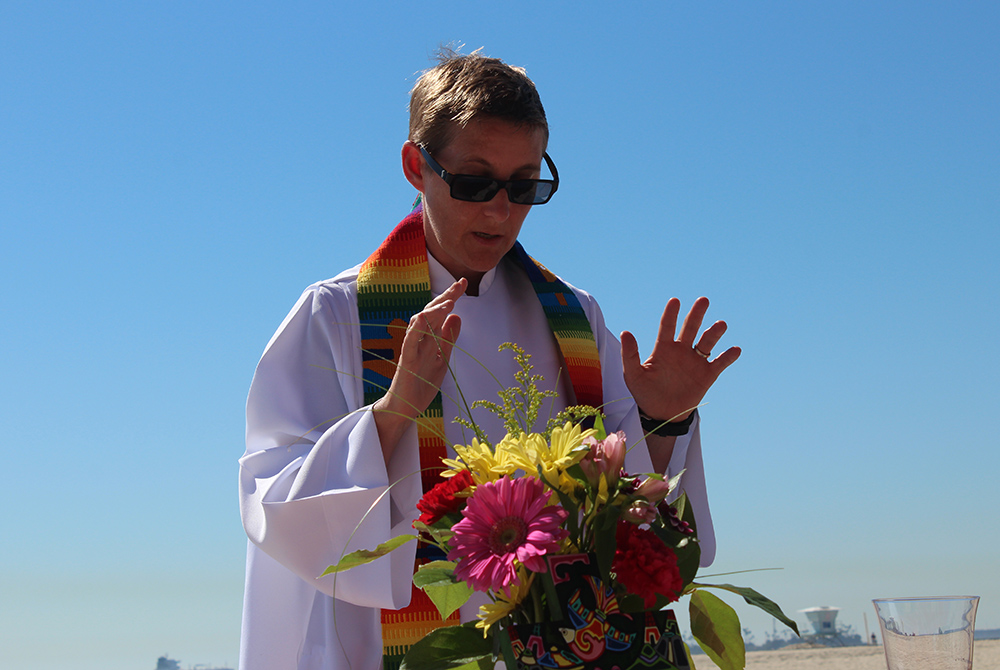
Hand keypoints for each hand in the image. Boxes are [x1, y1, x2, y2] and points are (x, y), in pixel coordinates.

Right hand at [374, 278, 465, 459]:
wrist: (406, 408)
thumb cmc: (421, 383)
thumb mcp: (442, 358)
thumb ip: (449, 339)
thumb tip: (457, 316)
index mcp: (429, 338)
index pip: (441, 313)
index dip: (451, 297)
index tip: (464, 282)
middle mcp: (420, 340)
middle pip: (432, 313)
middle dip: (446, 297)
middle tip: (461, 283)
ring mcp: (412, 349)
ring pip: (421, 324)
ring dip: (434, 311)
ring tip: (450, 302)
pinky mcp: (406, 361)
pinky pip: (409, 342)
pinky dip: (415, 329)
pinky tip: (422, 316)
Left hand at [621, 297, 740, 423]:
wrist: (661, 414)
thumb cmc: (645, 393)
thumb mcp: (633, 375)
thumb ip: (630, 354)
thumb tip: (625, 332)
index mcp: (663, 348)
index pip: (667, 326)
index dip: (671, 314)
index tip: (675, 301)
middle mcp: (681, 351)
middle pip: (690, 328)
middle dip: (696, 314)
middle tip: (703, 300)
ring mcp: (695, 362)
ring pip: (706, 342)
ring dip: (714, 333)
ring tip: (721, 324)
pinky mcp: (707, 375)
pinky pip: (719, 363)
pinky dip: (728, 356)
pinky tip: (735, 349)